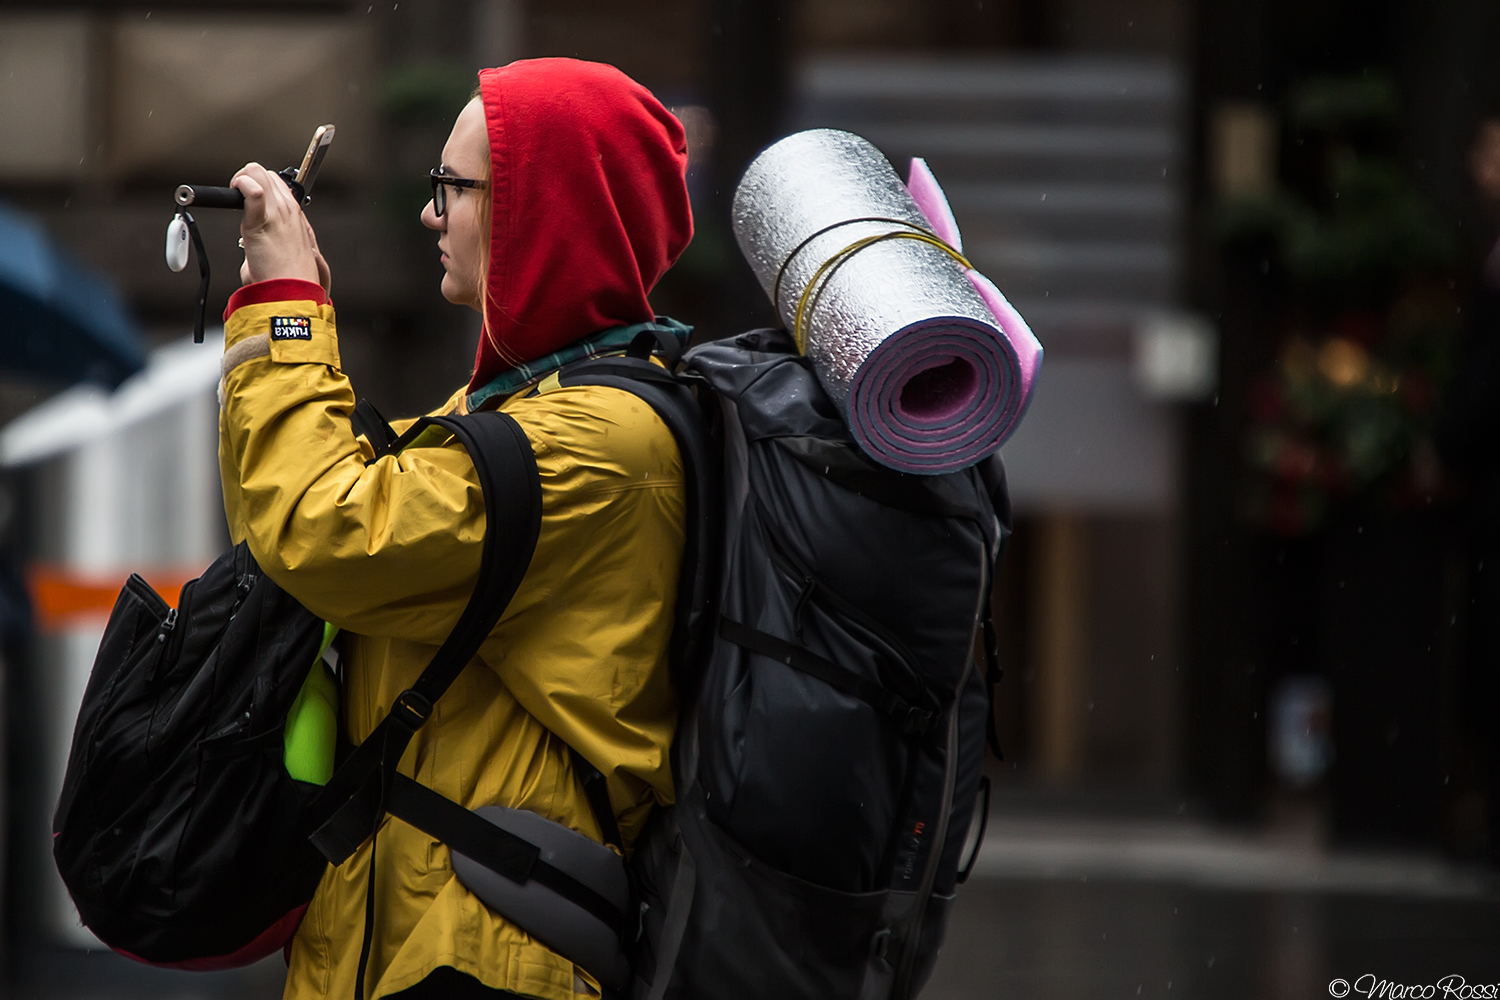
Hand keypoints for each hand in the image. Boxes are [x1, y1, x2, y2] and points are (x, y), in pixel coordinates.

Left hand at [232, 162, 331, 293]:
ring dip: (240, 180)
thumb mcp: (283, 255)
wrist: (292, 291)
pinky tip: (234, 198)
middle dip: (245, 179)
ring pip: (257, 172)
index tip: (246, 200)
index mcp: (295, 216)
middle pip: (265, 172)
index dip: (257, 185)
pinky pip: (252, 189)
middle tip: (236, 198)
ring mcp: (278, 212)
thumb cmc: (288, 279)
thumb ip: (270, 247)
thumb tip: (250, 256)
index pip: (276, 183)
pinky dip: (239, 187)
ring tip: (234, 198)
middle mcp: (288, 209)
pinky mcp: (262, 220)